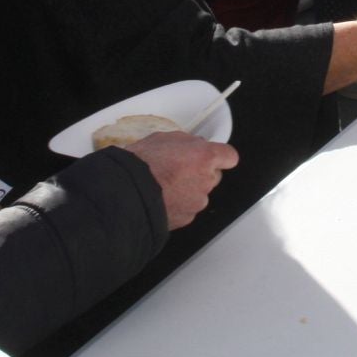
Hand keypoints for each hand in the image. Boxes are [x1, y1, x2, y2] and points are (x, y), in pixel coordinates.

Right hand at [123, 130, 239, 229]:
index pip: (229, 156)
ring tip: (165, 185)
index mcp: (205, 157)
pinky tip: (162, 198)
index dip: (220, 156)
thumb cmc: (142, 164)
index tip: (214, 156)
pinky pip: (188, 208)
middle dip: (201, 172)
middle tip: (179, 169)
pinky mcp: (187, 218)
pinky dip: (179, 204)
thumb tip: (192, 145)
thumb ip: (186, 142)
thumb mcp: (163, 138)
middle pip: (214, 175)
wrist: (127, 193)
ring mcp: (198, 201)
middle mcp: (206, 180)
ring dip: (188, 189)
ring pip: (200, 193)